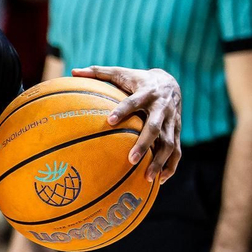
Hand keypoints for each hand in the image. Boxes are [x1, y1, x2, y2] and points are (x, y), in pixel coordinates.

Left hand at [71, 66, 181, 182]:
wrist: (170, 82)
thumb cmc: (137, 79)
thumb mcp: (121, 72)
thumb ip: (98, 72)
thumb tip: (74, 70)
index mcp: (147, 92)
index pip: (133, 101)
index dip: (123, 110)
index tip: (109, 121)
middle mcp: (162, 107)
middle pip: (154, 127)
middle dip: (144, 144)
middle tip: (131, 160)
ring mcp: (172, 121)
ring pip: (170, 143)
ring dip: (159, 161)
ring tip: (147, 178)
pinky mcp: (177, 131)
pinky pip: (177, 151)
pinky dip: (171, 166)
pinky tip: (160, 181)